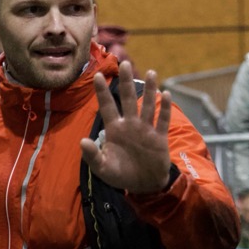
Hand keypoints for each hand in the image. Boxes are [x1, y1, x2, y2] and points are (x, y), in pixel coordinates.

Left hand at [79, 62, 172, 193]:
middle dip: (126, 82)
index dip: (102, 92)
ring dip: (150, 90)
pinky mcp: (159, 138)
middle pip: (129, 99)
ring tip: (152, 72)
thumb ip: (92, 155)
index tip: (96, 75)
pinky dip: (165, 108)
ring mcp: (146, 130)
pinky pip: (163, 120)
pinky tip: (166, 94)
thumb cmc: (120, 175)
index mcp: (114, 130)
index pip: (108, 107)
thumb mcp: (102, 168)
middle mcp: (130, 125)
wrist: (143, 185)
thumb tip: (82, 140)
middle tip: (125, 63)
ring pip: (148, 105)